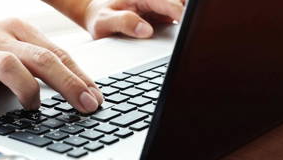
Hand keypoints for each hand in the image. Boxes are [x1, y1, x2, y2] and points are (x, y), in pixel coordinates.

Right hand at [0, 19, 102, 111]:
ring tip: (34, 107)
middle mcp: (0, 39)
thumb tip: (79, 89)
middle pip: (42, 59)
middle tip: (86, 106)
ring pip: (10, 66)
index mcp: (19, 31)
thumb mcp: (15, 47)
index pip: (59, 54)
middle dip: (70, 85)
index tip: (96, 98)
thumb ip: (42, 64)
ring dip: (28, 90)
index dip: (81, 78)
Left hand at [47, 0, 185, 38]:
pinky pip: (174, 15)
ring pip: (179, 7)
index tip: (185, 28)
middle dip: (187, 15)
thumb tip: (146, 31)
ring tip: (184, 34)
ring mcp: (156, 5)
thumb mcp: (105, 21)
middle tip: (187, 33)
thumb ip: (125, 23)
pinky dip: (180, 23)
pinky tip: (179, 34)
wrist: (95, 14)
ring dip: (184, 18)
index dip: (180, 14)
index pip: (168, 2)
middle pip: (179, 2)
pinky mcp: (159, 13)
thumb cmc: (99, 16)